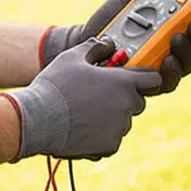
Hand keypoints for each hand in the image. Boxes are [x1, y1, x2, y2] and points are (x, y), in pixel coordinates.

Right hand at [2, 39, 161, 160]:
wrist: (37, 120)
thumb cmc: (55, 85)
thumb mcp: (72, 57)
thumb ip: (95, 47)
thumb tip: (108, 44)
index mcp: (122, 82)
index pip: (153, 80)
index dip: (145, 78)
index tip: (134, 79)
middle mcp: (126, 105)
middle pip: (137, 102)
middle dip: (123, 98)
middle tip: (99, 96)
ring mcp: (119, 128)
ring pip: (123, 122)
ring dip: (111, 118)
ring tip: (85, 113)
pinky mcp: (109, 147)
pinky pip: (112, 140)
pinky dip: (101, 136)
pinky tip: (81, 128)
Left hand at [40, 0, 190, 95]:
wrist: (83, 43)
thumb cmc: (110, 21)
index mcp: (174, 27)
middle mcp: (172, 49)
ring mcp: (161, 67)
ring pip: (187, 64)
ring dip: (188, 51)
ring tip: (178, 36)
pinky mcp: (146, 83)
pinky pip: (165, 81)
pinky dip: (169, 71)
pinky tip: (165, 60)